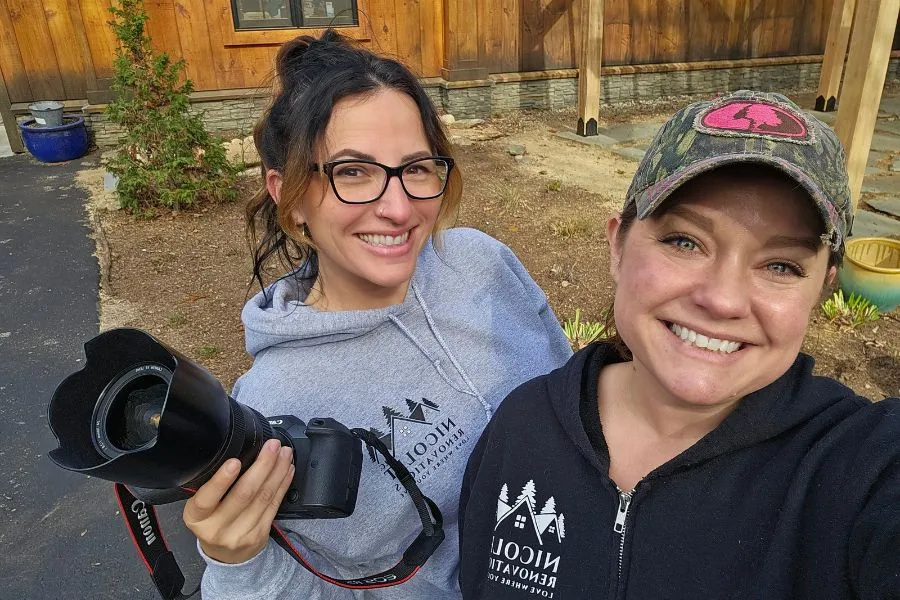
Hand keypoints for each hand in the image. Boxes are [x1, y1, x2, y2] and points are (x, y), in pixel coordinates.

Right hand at [183, 438, 294, 563]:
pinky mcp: (260, 534)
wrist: (226, 556)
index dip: (220, 481)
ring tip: (284, 453)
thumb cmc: (212, 523)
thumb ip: (211, 488)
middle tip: (272, 445)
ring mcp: (240, 533)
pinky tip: (287, 470)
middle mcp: (217, 528)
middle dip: (262, 466)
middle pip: (244, 494)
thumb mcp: (202, 508)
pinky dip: (283, 484)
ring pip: (264, 497)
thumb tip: (234, 452)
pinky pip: (274, 505)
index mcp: (197, 518)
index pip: (206, 499)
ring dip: (277, 471)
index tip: (234, 462)